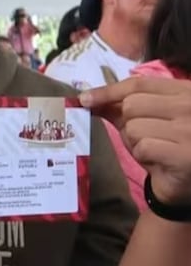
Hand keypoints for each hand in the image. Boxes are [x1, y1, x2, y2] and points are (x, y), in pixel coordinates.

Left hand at [82, 76, 190, 202]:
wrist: (188, 181)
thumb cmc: (167, 147)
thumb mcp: (145, 121)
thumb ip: (120, 107)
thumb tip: (87, 98)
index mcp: (185, 92)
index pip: (139, 84)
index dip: (109, 91)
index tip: (85, 99)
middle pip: (132, 105)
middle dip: (128, 123)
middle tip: (146, 137)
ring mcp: (190, 129)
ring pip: (134, 127)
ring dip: (135, 143)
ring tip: (155, 150)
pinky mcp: (185, 154)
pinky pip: (144, 147)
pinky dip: (143, 156)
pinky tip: (159, 161)